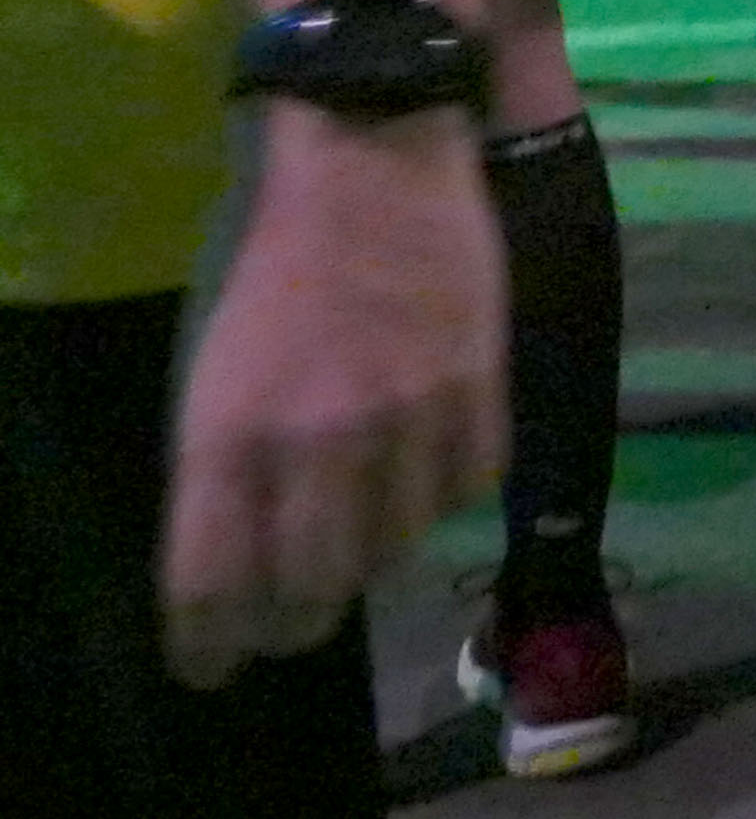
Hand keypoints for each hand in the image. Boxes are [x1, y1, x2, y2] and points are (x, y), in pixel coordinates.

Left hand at [162, 111, 506, 686]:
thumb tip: (248, 551)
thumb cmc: (271, 257)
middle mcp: (319, 442)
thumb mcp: (210, 366)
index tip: (210, 666)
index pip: (210, 585)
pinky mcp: (484, 397)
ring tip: (355, 527)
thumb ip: (223, 463)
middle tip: (286, 624)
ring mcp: (410, 422)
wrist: (376, 152)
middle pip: (309, 594)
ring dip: (368, 554)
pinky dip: (439, 496)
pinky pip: (464, 494)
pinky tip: (421, 463)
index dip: (208, 645)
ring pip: (394, 551)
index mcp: (227, 432)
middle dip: (290, 624)